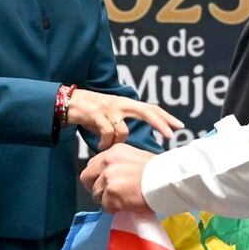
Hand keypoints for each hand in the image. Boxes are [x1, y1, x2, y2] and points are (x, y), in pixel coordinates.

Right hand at [66, 90, 182, 150]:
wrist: (69, 102)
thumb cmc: (92, 112)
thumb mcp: (111, 115)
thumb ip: (124, 123)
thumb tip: (134, 140)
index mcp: (126, 103)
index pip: (150, 108)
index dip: (165, 117)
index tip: (179, 126)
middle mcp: (120, 103)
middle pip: (146, 111)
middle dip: (160, 123)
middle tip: (170, 135)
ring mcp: (109, 108)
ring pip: (123, 130)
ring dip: (117, 142)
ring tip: (107, 146)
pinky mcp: (96, 114)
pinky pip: (107, 133)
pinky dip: (105, 143)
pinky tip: (100, 147)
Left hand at [79, 143, 153, 212]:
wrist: (168, 180)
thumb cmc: (159, 171)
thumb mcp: (136, 158)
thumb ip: (120, 164)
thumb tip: (113, 177)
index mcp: (113, 151)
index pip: (93, 164)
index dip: (97, 177)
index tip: (105, 184)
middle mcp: (107, 162)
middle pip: (86, 177)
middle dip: (94, 188)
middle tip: (106, 196)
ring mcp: (108, 178)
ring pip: (96, 194)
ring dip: (107, 200)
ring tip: (122, 201)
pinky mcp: (111, 193)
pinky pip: (106, 206)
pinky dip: (114, 209)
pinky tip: (127, 206)